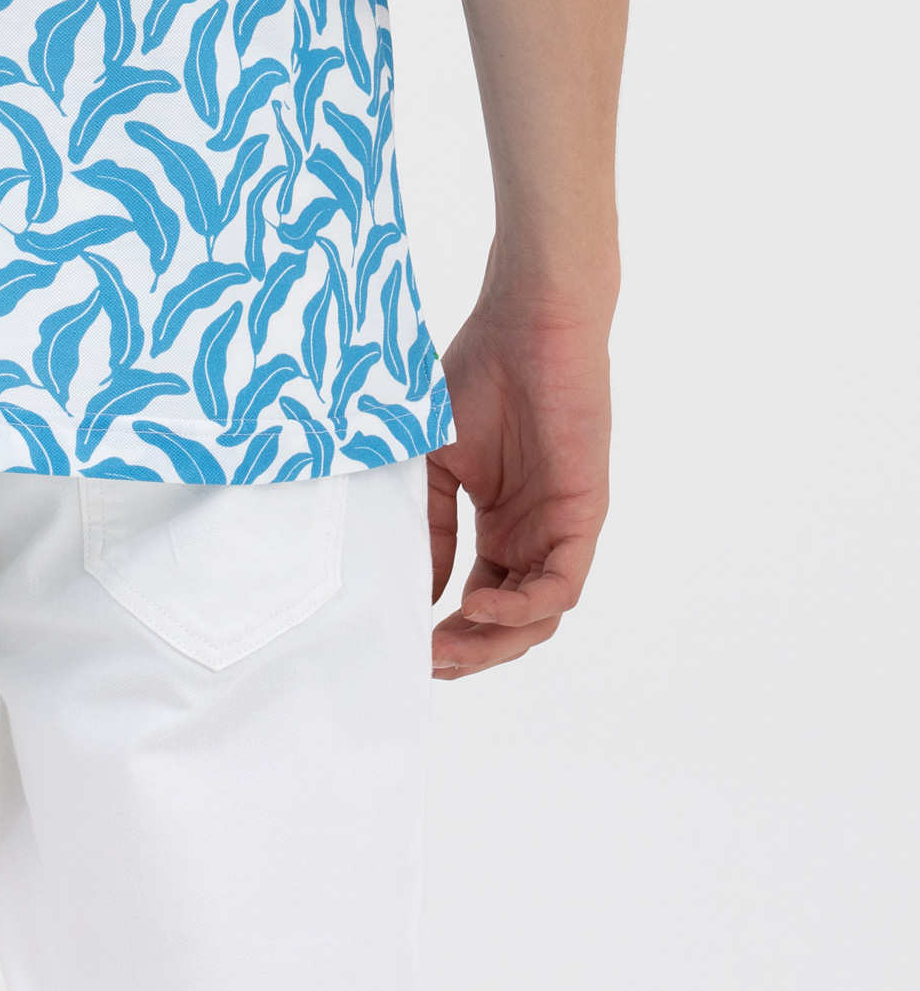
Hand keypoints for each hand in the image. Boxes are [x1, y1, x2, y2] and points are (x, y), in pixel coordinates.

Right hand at [427, 281, 611, 677]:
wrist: (526, 325)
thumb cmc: (479, 376)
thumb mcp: (436, 461)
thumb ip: (431, 524)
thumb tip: (423, 590)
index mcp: (500, 525)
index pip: (479, 601)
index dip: (448, 631)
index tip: (406, 647)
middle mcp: (533, 536)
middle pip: (510, 624)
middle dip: (470, 653)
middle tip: (427, 665)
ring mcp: (560, 530)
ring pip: (538, 618)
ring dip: (494, 642)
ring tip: (447, 647)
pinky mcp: (583, 518)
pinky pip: (562, 586)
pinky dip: (522, 607)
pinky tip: (478, 606)